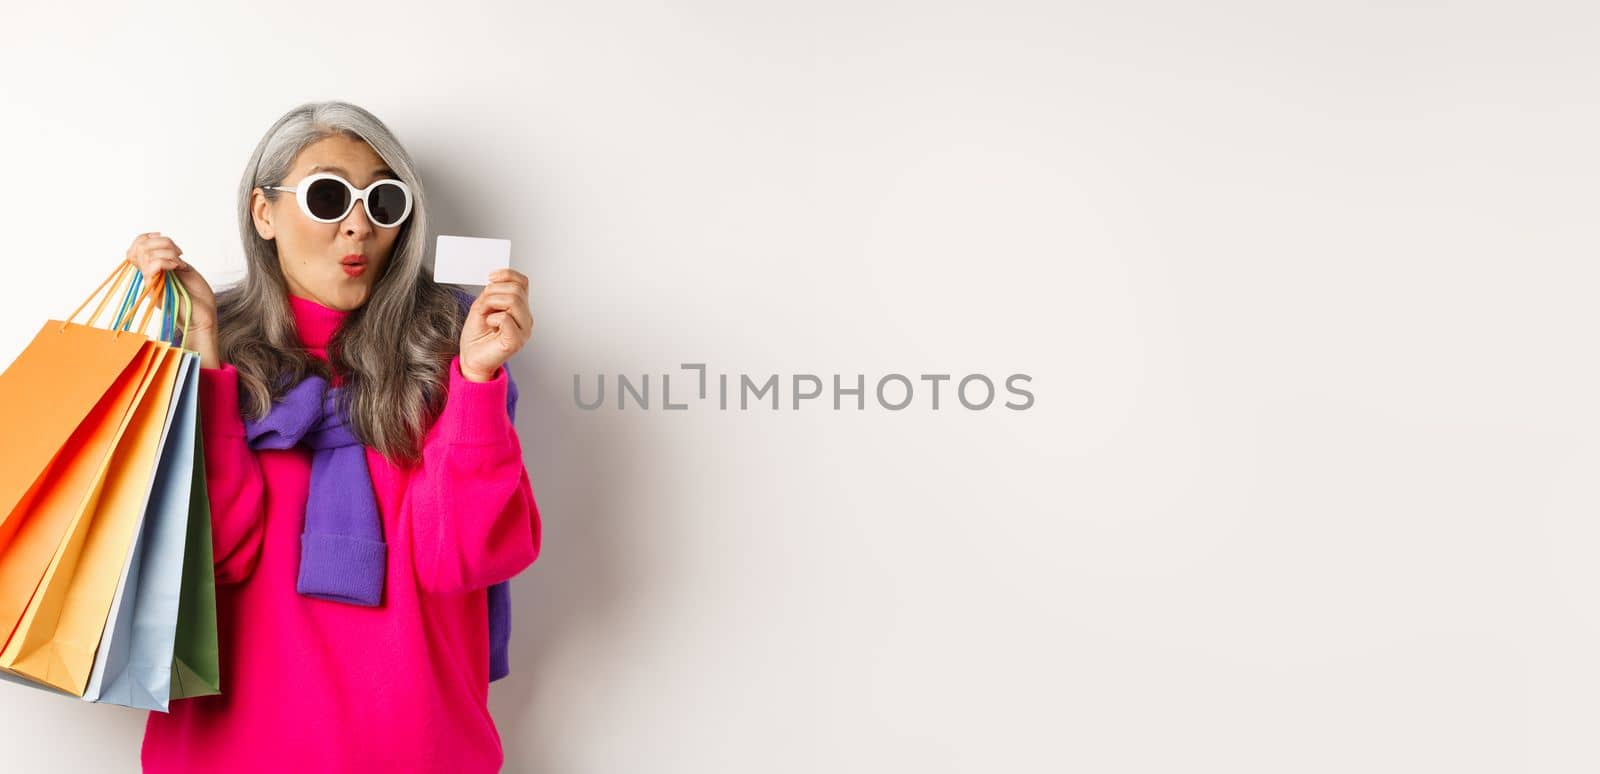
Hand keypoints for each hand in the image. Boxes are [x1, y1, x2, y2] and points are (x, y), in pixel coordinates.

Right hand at [126, 232, 221, 367]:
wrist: (204, 317)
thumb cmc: (197, 296)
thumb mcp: (184, 269)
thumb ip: (170, 258)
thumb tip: (160, 243)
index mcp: (153, 270)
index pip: (136, 248)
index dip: (147, 237)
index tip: (165, 238)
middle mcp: (148, 276)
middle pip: (140, 247)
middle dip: (163, 243)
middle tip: (179, 254)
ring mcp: (150, 283)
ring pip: (146, 254)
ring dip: (168, 252)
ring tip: (181, 264)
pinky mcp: (155, 290)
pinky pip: (152, 266)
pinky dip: (168, 261)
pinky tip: (179, 267)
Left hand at [458, 268, 531, 381]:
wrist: (472, 359)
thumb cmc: (477, 336)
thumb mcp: (482, 306)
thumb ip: (492, 293)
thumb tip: (495, 280)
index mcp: (520, 309)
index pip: (522, 282)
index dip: (507, 274)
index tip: (490, 277)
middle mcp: (526, 319)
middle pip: (517, 290)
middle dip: (494, 292)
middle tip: (484, 305)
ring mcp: (524, 330)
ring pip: (514, 301)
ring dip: (492, 303)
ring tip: (486, 315)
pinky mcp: (516, 341)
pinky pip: (506, 318)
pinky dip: (492, 318)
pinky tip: (490, 325)